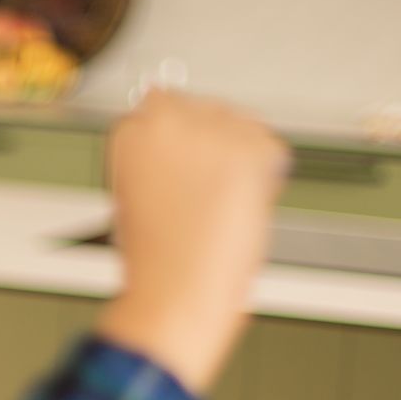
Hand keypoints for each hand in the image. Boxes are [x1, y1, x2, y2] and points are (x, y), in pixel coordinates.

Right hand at [95, 90, 288, 393]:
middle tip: (201, 185)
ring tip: (220, 197)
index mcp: (131, 134)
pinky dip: (266, 171)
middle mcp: (169, 122)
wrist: (175, 293)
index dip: (173, 139)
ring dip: (235, 150)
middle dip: (205, 139)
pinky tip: (243, 200)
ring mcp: (213, 134)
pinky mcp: (249, 153)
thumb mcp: (134, 197)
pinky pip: (269, 146)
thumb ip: (157, 161)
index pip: (159, 106)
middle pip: (200, 107)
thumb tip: (187, 151)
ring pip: (236, 122)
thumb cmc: (153, 263)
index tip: (176, 161)